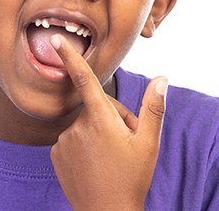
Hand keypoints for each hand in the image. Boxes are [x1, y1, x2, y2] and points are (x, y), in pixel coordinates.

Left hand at [49, 34, 166, 210]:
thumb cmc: (131, 179)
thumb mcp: (149, 144)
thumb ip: (154, 107)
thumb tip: (162, 79)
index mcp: (100, 119)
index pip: (84, 80)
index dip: (70, 57)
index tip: (56, 40)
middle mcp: (77, 126)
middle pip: (96, 106)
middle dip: (112, 116)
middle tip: (126, 141)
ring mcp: (64, 140)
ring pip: (85, 123)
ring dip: (98, 131)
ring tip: (111, 155)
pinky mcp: (56, 153)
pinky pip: (72, 137)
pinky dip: (83, 143)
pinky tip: (94, 162)